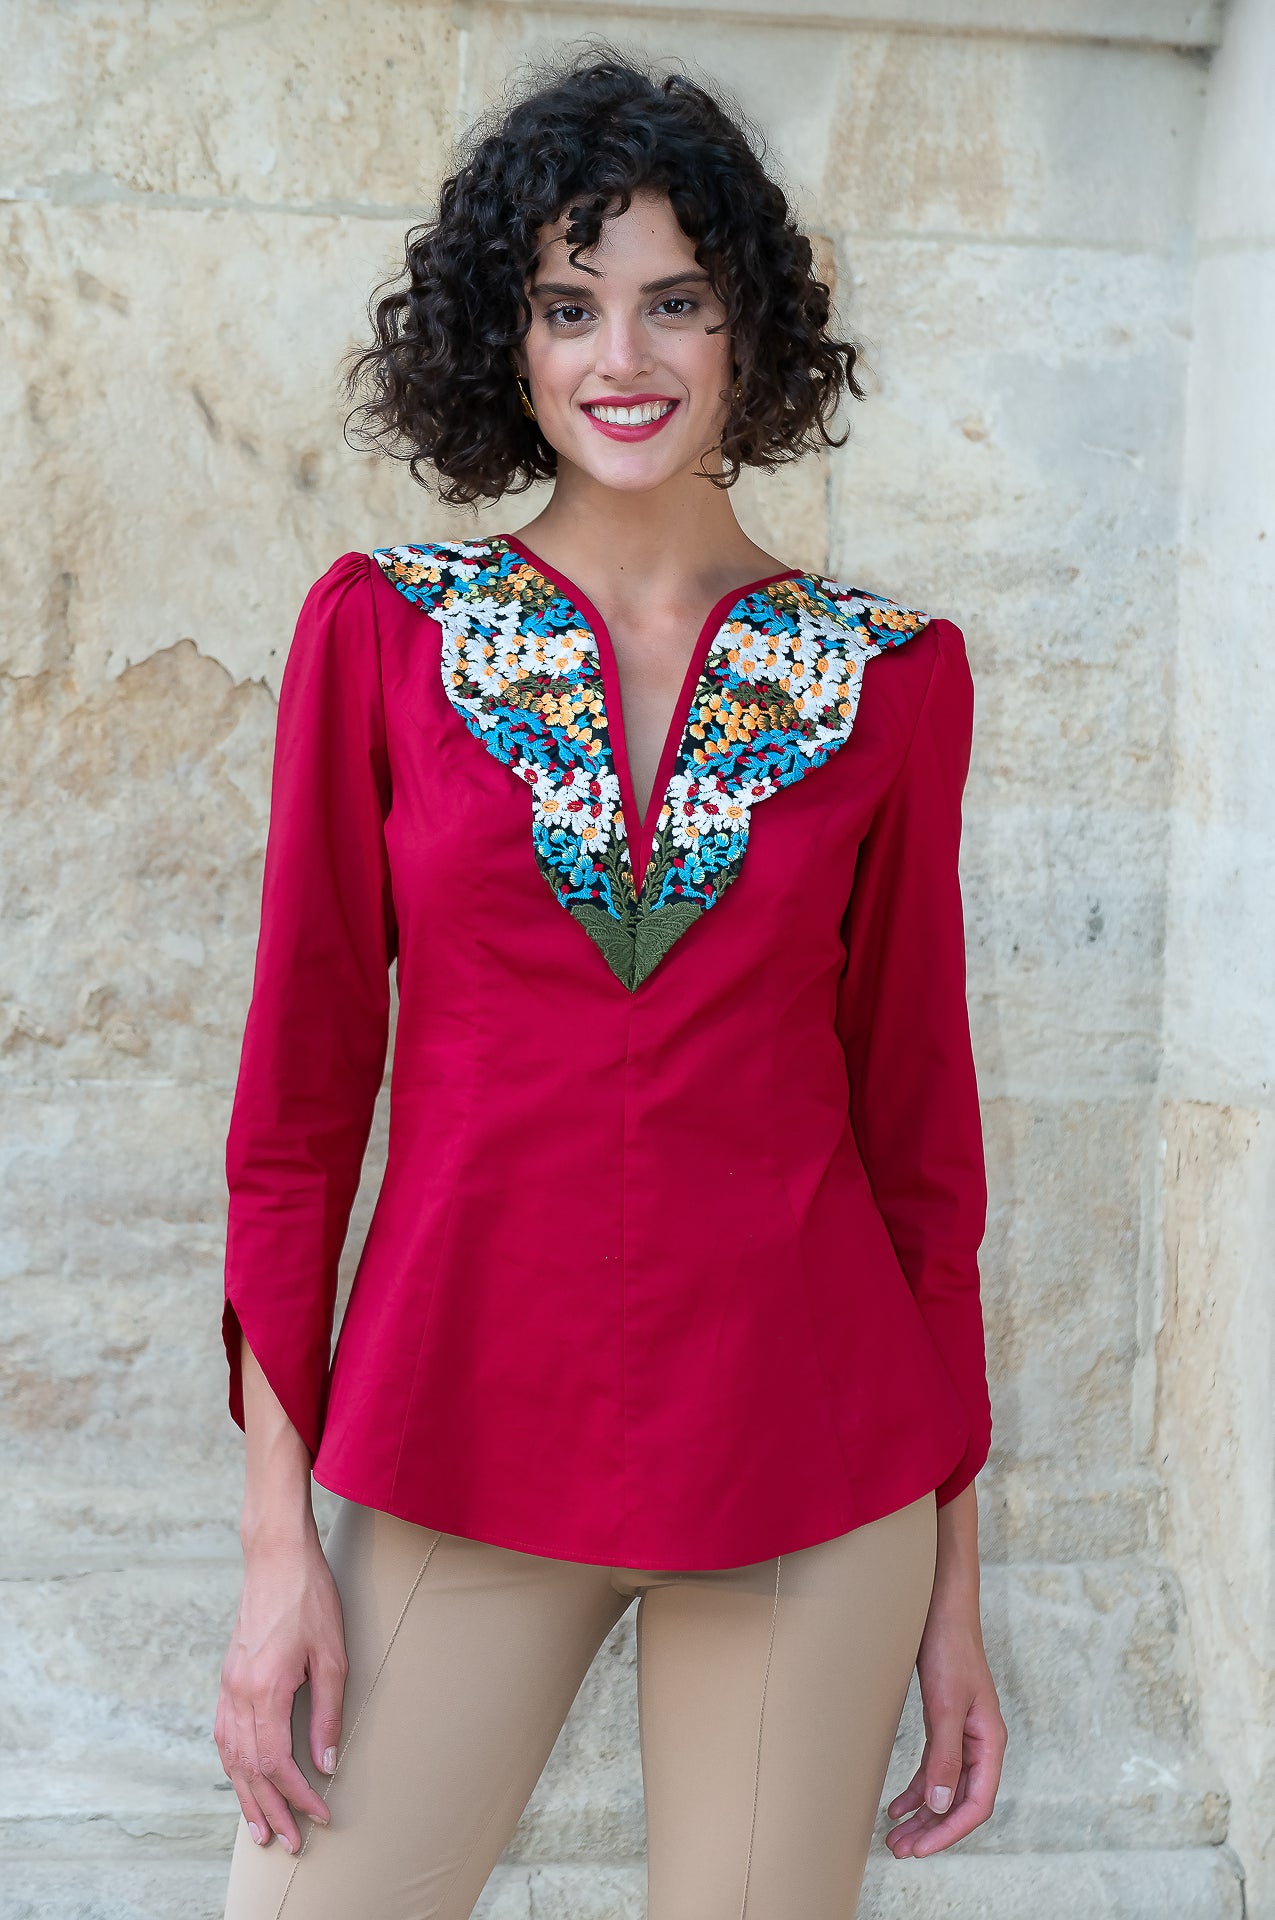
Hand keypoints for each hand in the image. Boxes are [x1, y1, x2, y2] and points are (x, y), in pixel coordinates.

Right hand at [214, 1522, 348, 1853]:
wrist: (276, 1556)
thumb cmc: (310, 1598)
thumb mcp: (333, 1654)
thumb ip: (329, 1713)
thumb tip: (326, 1764)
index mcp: (265, 1690)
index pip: (276, 1763)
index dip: (297, 1796)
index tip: (320, 1814)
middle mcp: (238, 1694)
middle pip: (248, 1770)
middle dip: (270, 1810)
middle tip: (289, 1843)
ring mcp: (228, 1686)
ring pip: (230, 1757)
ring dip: (245, 1796)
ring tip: (259, 1827)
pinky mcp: (228, 1677)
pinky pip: (223, 1734)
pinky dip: (233, 1765)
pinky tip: (243, 1779)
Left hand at [885, 1603, 1006, 1857]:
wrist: (941, 1608)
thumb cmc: (949, 1650)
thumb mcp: (945, 1705)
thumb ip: (944, 1755)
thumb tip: (939, 1805)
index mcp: (989, 1742)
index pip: (976, 1803)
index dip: (949, 1830)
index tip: (921, 1848)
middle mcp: (979, 1744)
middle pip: (959, 1800)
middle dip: (932, 1829)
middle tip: (900, 1850)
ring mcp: (962, 1734)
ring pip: (944, 1787)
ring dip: (922, 1814)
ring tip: (895, 1837)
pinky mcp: (945, 1723)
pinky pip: (934, 1768)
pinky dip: (917, 1789)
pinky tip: (898, 1805)